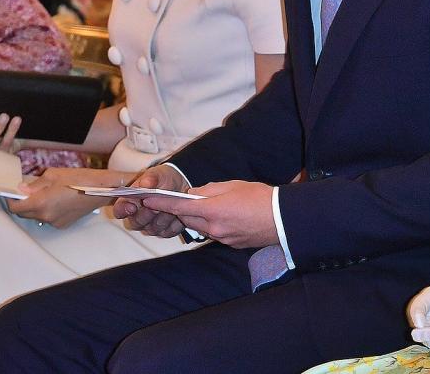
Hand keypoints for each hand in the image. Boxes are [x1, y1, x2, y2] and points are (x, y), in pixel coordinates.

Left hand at [8, 167, 113, 228]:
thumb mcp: (54, 174)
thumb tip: (22, 189)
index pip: (16, 207)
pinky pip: (48, 218)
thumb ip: (35, 184)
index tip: (11, 192)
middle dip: (22, 203)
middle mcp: (46, 216)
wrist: (103, 190)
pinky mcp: (63, 224)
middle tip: (26, 190)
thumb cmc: (81, 178)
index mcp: (41, 202)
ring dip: (35, 207)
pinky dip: (47, 210)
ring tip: (45, 193)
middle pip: (24, 214)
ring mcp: (55, 222)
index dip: (11, 199)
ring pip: (36, 216)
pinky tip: (57, 200)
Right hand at [112, 165, 188, 237]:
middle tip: (155, 207)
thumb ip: (150, 178)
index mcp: (130, 201)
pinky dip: (174, 223)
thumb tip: (145, 184)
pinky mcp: (164, 231)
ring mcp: (151, 225)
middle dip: (146, 215)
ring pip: (153, 229)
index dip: (123, 210)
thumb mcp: (158, 174)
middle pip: (136, 223)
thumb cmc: (164, 179)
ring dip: (163, 218)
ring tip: (171, 207)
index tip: (132, 207)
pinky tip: (178, 214)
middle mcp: (138, 216)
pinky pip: (167, 232)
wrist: (182, 184)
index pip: (119, 210)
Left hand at [140, 180, 276, 247]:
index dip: (162, 204)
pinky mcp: (231, 243)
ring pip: (201, 227)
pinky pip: (215, 233)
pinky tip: (228, 215)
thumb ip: (210, 189)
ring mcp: (222, 238)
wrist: (282, 219)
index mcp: (213, 210)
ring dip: (200, 217)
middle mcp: (214, 228)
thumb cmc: (260, 197)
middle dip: (183, 210)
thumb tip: (194, 193)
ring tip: (214, 205)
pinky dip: (214, 224)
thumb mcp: (233, 185)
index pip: (179, 208)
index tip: (148, 200)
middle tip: (183, 199)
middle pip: (189, 219)